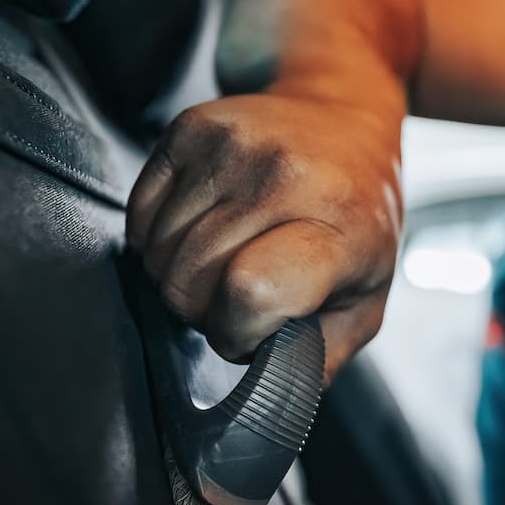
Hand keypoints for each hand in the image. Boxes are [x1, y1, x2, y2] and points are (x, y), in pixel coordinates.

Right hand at [126, 91, 401, 377]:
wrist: (343, 117)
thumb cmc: (356, 218)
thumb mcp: (365, 300)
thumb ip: (316, 358)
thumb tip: (265, 387)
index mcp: (340, 227)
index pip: (251, 292)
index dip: (236, 330)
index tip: (255, 329)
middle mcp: (285, 176)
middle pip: (192, 281)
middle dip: (206, 311)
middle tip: (242, 296)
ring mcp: (233, 145)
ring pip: (159, 254)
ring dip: (182, 277)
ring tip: (227, 259)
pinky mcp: (190, 126)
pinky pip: (139, 216)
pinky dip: (158, 239)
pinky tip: (203, 228)